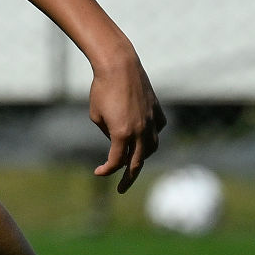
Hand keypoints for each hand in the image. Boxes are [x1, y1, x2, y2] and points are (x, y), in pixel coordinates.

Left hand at [87, 55, 164, 193]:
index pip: (115, 162)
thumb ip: (107, 133)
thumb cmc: (101, 89)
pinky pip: (158, 129)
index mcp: (122, 134)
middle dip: (128, 178)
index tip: (98, 172)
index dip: (106, 170)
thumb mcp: (96, 116)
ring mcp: (151, 121)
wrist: (119, 65)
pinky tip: (146, 137)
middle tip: (121, 189)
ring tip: (133, 162)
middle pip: (137, 163)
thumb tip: (117, 142)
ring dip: (142, 158)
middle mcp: (140, 131)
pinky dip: (152, 136)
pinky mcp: (156, 110)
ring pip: (151, 148)